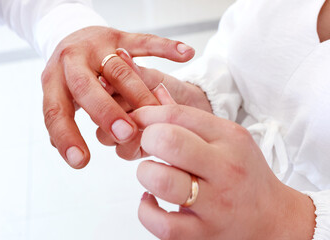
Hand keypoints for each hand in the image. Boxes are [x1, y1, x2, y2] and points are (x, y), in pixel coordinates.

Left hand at [41, 26, 194, 168]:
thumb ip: (63, 122)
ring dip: (138, 91)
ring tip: (157, 112)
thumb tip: (71, 154)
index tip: (82, 161)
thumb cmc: (68, 76)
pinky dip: (165, 48)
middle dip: (106, 111)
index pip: (56, 112)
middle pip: (86, 87)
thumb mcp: (59, 96)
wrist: (70, 33)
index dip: (66, 137)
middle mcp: (72, 61)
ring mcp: (98, 46)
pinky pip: (144, 42)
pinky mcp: (119, 36)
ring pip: (120, 70)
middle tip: (126, 133)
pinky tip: (185, 55)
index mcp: (53, 81)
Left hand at [130, 104, 315, 239]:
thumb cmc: (243, 173)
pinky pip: (162, 224)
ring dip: (145, 174)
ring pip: (162, 182)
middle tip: (149, 146)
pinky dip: (146, 210)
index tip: (140, 120)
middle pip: (170, 142)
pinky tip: (152, 200)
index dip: (148, 114)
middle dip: (147, 139)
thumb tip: (155, 97)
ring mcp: (215, 205)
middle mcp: (225, 169)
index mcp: (230, 139)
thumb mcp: (228, 138)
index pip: (178, 115)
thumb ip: (191, 120)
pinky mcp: (202, 233)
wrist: (271, 217)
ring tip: (152, 174)